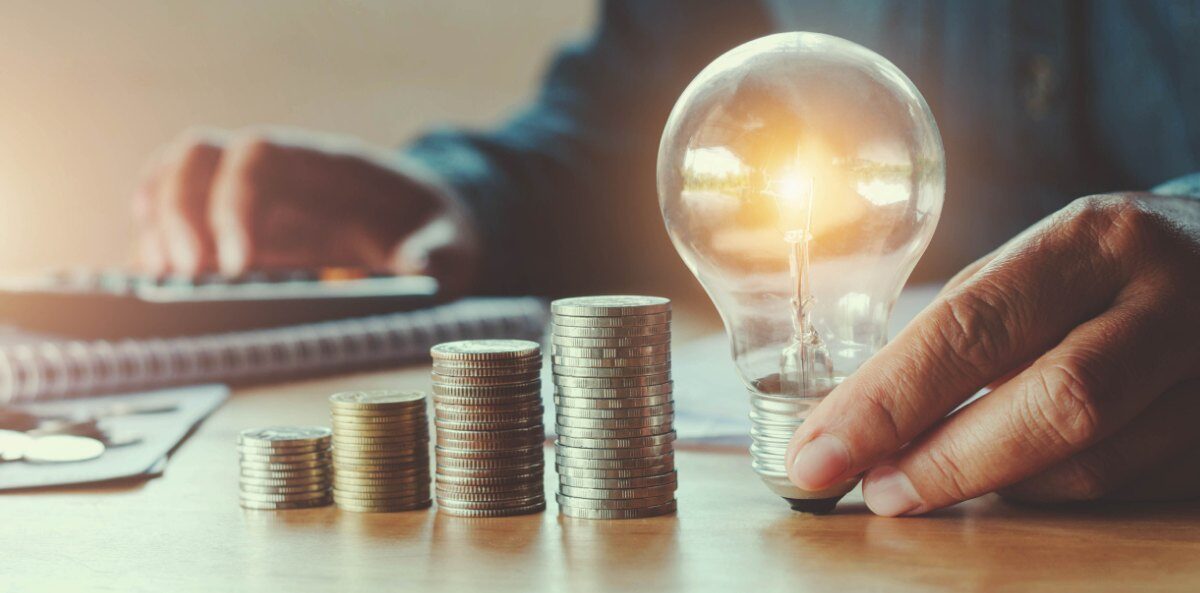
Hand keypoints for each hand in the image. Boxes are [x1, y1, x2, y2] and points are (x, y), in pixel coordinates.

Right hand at [132, 127, 481, 295]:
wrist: (427, 228)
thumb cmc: (431, 232)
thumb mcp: (451, 243)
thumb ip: (439, 252)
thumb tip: (419, 267)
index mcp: (325, 165)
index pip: (259, 155)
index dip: (236, 202)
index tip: (239, 268)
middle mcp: (278, 171)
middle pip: (201, 155)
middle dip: (181, 212)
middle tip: (187, 278)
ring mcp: (249, 195)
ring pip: (176, 176)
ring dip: (156, 224)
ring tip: (160, 280)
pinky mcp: (235, 228)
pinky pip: (175, 218)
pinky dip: (154, 242)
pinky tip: (155, 279)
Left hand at [785, 193, 1199, 514]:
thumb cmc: (1103, 266)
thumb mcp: (1035, 261)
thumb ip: (960, 330)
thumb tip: (860, 420)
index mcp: (1092, 239)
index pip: (973, 328)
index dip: (887, 402)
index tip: (818, 454)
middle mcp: (1165, 297)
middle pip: (1051, 403)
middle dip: (943, 462)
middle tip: (874, 490)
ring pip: (1093, 461)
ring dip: (996, 482)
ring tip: (934, 477)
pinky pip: (1129, 484)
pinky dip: (1056, 488)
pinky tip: (1019, 470)